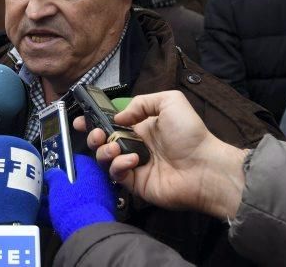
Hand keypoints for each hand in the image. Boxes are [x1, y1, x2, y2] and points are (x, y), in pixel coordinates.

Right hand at [44, 155, 114, 240]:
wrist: (87, 234)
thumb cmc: (75, 208)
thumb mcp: (58, 188)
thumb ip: (54, 176)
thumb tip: (52, 173)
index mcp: (92, 171)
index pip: (78, 160)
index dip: (65, 162)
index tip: (55, 167)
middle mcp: (101, 184)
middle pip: (79, 179)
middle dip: (62, 184)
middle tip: (50, 186)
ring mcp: (101, 201)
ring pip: (78, 196)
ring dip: (63, 198)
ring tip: (46, 203)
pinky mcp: (98, 216)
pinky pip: (79, 209)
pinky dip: (67, 210)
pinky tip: (51, 215)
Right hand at [73, 91, 246, 218]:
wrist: (204, 167)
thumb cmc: (191, 134)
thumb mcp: (170, 101)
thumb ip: (142, 102)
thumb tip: (120, 116)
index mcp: (142, 127)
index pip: (112, 123)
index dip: (95, 121)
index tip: (82, 119)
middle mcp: (135, 145)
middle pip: (103, 141)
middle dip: (94, 136)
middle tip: (96, 133)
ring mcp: (134, 165)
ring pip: (105, 158)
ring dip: (104, 150)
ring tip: (116, 146)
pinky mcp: (135, 183)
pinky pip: (116, 175)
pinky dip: (118, 165)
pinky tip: (132, 160)